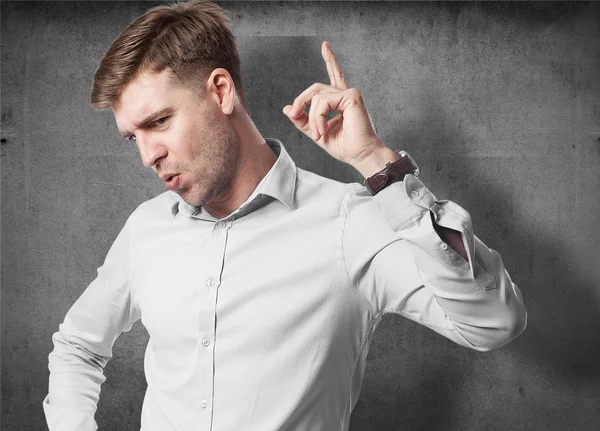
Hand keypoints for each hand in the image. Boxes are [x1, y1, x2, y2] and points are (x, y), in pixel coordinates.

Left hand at [283, 42, 397, 177]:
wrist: (360, 155)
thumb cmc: (345, 147)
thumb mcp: (317, 132)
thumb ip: (303, 120)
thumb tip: (288, 109)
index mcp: (341, 101)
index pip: (335, 75)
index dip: (330, 60)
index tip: (324, 45)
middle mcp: (346, 95)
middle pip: (315, 89)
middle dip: (301, 102)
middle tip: (297, 116)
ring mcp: (349, 94)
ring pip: (317, 97)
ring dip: (313, 118)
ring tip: (319, 133)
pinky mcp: (351, 96)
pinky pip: (323, 102)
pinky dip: (319, 117)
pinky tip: (323, 129)